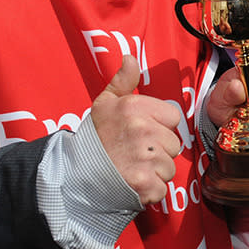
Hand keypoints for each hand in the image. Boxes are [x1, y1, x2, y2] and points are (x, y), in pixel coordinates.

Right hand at [90, 56, 181, 205]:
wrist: (74, 174)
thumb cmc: (95, 137)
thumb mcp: (105, 102)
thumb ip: (123, 80)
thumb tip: (130, 57)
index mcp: (135, 107)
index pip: (173, 117)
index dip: (160, 126)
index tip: (143, 132)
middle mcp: (142, 130)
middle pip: (173, 143)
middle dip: (159, 150)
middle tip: (135, 152)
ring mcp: (145, 158)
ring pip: (169, 166)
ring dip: (155, 171)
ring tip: (133, 167)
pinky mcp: (145, 184)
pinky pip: (162, 187)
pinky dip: (151, 190)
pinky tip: (134, 183)